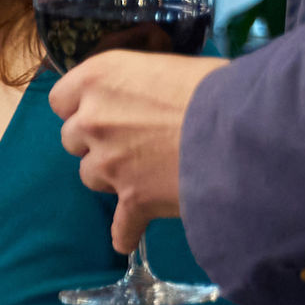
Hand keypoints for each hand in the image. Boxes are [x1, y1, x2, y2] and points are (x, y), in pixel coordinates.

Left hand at [52, 53, 232, 252]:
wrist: (242, 131)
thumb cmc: (215, 86)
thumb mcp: (168, 68)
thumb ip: (141, 86)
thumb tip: (150, 98)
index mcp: (99, 78)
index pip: (61, 99)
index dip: (80, 107)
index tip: (102, 111)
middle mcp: (92, 120)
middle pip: (72, 139)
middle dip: (96, 142)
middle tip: (131, 142)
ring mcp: (108, 163)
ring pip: (90, 176)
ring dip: (112, 177)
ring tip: (145, 175)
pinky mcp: (133, 200)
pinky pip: (120, 224)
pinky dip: (127, 231)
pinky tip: (131, 237)